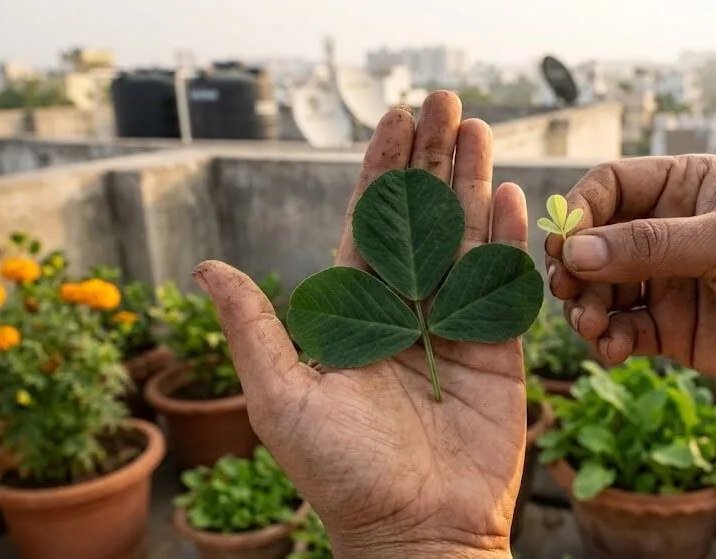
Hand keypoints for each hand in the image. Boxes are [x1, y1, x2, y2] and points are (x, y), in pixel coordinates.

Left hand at [193, 92, 522, 558]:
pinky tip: (508, 197)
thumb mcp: (282, 397)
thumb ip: (254, 328)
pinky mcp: (498, 353)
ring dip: (472, 182)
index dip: (382, 171)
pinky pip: (502, 288)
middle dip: (432, 159)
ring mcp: (455, 328)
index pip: (369, 225)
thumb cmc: (340, 474)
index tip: (395, 121)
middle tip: (444, 101)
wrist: (415, 531)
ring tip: (479, 129)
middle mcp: (407, 311)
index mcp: (357, 313)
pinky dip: (506, 242)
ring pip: (464, 240)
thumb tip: (208, 267)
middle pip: (422, 219)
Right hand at [545, 155, 715, 408]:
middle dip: (575, 266)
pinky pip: (621, 330)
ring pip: (600, 288)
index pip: (611, 186)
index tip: (566, 244)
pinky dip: (608, 340)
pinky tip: (614, 349)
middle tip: (568, 291)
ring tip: (592, 327)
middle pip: (595, 240)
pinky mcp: (670, 329)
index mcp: (687, 187)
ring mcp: (668, 281)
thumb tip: (576, 250)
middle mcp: (670, 230)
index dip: (581, 211)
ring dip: (585, 307)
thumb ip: (651, 245)